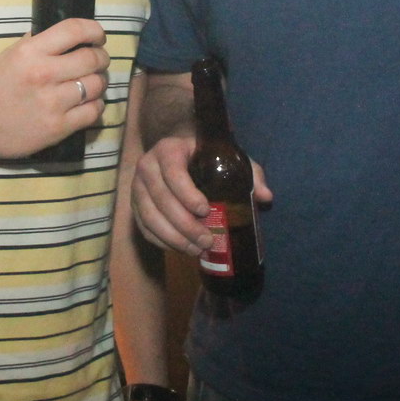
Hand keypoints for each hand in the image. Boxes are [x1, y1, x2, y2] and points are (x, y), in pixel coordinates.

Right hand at [0, 18, 108, 158]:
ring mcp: (52, 103)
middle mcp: (44, 74)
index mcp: (30, 51)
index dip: (94, 30)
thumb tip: (68, 36)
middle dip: (101, 58)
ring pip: (96, 85)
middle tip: (98, 61)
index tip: (98, 37)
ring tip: (93, 83)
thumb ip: (38, 43)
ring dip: (100, 82)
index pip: (75, 30)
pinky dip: (96, 105)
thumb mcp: (10, 54)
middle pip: (92, 59)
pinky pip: (93, 112)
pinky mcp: (58, 128)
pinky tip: (88, 103)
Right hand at [130, 135, 271, 253]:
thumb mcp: (230, 158)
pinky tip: (181, 249)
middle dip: (184, 225)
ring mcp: (136, 187)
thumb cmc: (206, 157)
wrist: (178, 154)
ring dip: (173, 238)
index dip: (187, 194)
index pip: (173, 172)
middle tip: (207, 241)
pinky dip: (161, 242)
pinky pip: (144, 228)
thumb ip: (250, 173)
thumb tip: (265, 197)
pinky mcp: (134, 205)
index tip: (206, 211)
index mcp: (168, 150)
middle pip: (161, 199)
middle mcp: (147, 166)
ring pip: (149, 217)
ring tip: (196, 250)